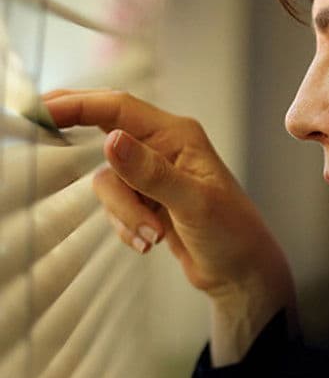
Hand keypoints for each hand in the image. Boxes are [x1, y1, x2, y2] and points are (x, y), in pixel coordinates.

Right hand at [44, 89, 294, 364]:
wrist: (240, 273)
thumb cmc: (232, 234)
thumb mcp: (193, 203)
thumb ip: (151, 173)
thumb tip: (111, 142)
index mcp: (178, 136)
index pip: (118, 108)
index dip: (76, 104)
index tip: (39, 109)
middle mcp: (163, 148)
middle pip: (103, 129)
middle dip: (76, 134)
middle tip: (40, 128)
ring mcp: (152, 175)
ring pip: (107, 183)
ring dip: (125, 213)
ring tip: (155, 235)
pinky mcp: (146, 200)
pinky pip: (114, 207)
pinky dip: (127, 226)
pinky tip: (153, 241)